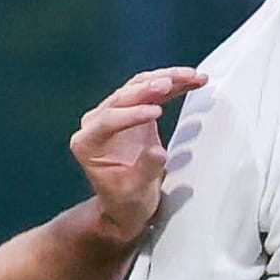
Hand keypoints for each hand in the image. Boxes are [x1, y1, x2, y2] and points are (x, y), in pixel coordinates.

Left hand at [70, 67, 206, 243]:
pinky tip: (193, 80)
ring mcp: (115, 113)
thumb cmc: (125, 201)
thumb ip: (145, 171)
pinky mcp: (134, 110)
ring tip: (190, 76)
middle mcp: (95, 123)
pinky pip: (151, 91)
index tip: (156, 114)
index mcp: (86, 143)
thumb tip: (157, 152)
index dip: (131, 115)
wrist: (127, 204)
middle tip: (170, 84)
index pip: (106, 120)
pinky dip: (173, 84)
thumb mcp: (135, 192)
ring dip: (165, 79)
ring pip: (138, 86)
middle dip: (148, 88)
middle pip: (122, 97)